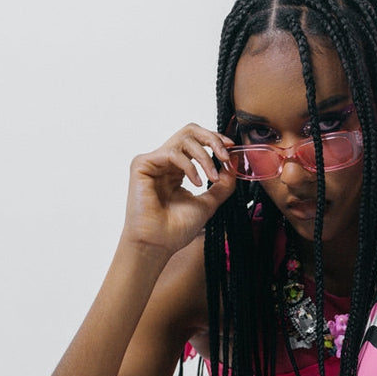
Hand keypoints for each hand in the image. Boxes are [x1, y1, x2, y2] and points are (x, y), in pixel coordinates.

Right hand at [122, 124, 236, 254]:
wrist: (159, 244)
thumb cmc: (177, 229)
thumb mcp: (208, 204)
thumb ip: (222, 185)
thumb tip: (234, 166)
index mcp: (178, 169)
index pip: (197, 142)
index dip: (215, 140)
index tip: (232, 148)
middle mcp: (165, 162)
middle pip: (190, 131)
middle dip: (212, 139)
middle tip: (225, 155)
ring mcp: (153, 162)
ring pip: (184, 139)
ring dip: (204, 156)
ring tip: (212, 177)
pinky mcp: (142, 164)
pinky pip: (172, 153)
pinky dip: (190, 167)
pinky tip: (197, 184)